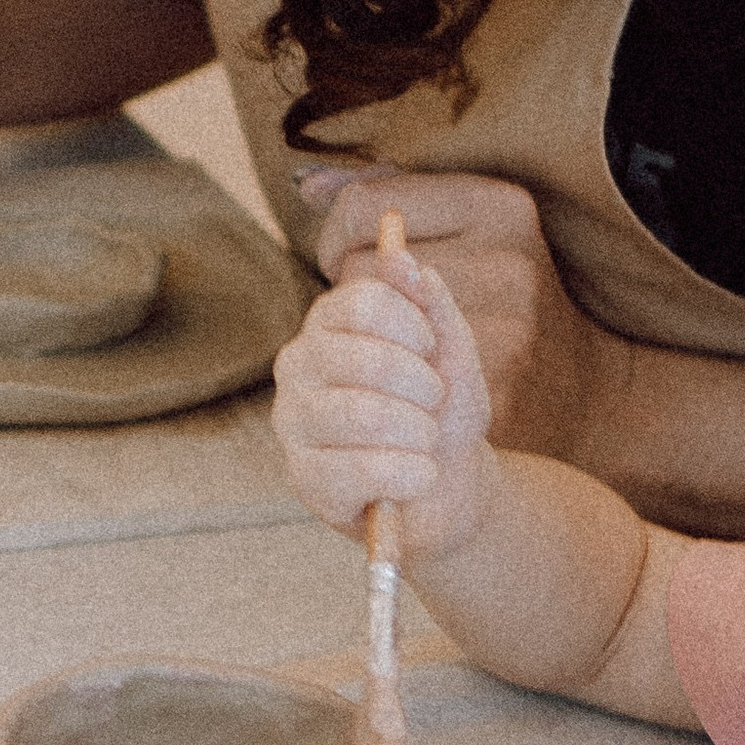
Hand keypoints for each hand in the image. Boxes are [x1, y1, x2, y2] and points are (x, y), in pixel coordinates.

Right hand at [272, 234, 494, 559]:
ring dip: (419, 432)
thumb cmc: (441, 411)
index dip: (415, 327)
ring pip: (361, 415)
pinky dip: (409, 475)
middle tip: (434, 404)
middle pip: (362, 358)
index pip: (363, 302)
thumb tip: (402, 258)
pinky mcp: (303, 479)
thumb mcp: (451, 353)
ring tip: (427, 442)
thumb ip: (431, 304)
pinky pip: (360, 471)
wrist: (446, 486)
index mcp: (328, 324)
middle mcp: (297, 365)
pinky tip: (419, 475)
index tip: (432, 350)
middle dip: (421, 387)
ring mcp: (293, 423)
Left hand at [293, 165, 606, 457]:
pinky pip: (391, 380)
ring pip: (369, 331)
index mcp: (500, 206)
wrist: (584, 385)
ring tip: (391, 337)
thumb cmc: (506, 288)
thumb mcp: (467, 220)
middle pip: (360, 272)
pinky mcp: (488, 391)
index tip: (347, 254)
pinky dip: (384, 378)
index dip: (338, 235)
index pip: (362, 208)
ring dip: (365, 336)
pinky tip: (406, 374)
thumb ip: (388, 192)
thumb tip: (308, 185)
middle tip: (372, 305)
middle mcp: (506, 264)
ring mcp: (504, 331)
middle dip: (353, 289)